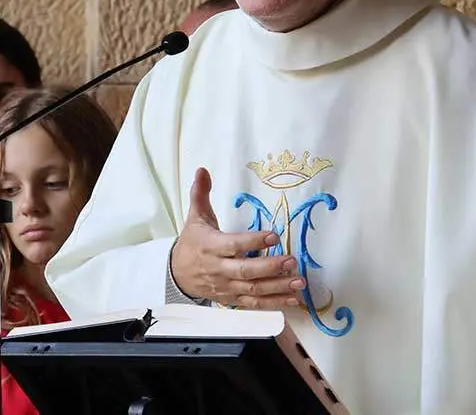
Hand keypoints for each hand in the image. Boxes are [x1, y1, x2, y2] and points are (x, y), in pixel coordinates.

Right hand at [171, 167, 304, 308]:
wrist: (176, 274)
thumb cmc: (191, 243)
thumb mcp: (195, 217)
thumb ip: (200, 194)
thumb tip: (202, 170)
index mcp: (211, 246)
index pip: (234, 245)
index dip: (254, 242)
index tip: (274, 236)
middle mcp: (219, 269)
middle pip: (246, 270)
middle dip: (271, 267)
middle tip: (292, 260)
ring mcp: (226, 286)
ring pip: (253, 289)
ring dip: (277, 287)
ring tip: (299, 281)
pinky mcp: (231, 298)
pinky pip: (254, 304)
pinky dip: (273, 303)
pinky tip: (292, 299)